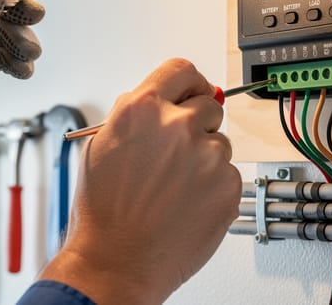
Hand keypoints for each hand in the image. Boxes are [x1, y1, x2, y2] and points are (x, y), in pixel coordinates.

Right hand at [39, 58, 241, 303]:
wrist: (117, 260)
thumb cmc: (103, 211)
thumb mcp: (102, 145)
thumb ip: (135, 114)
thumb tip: (161, 100)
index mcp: (142, 109)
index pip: (182, 70)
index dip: (188, 82)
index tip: (193, 90)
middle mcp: (177, 126)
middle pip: (208, 103)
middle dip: (196, 122)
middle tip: (178, 152)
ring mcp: (207, 155)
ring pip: (219, 141)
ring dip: (204, 157)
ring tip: (174, 186)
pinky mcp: (228, 185)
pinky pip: (228, 173)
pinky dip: (213, 186)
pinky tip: (186, 203)